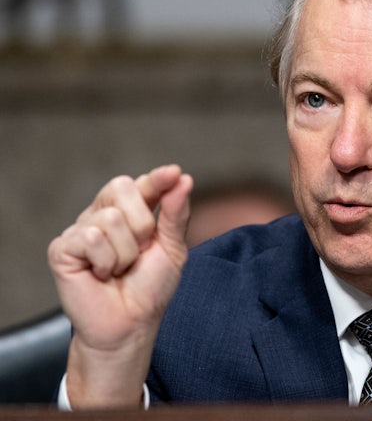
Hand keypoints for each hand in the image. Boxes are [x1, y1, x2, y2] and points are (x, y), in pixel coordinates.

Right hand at [48, 165, 192, 407]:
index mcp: (130, 212)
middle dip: (142, 223)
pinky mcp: (62, 248)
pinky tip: (101, 274)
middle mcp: (102, 214)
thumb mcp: (173, 248)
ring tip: (119, 269)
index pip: (141, 183)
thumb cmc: (150, 287)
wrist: (131, 324)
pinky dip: (106, 261)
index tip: (174, 173)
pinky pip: (91, 237)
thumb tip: (182, 178)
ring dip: (126, 252)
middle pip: (122, 187)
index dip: (158, 178)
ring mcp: (81, 230)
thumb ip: (175, 213)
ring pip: (111, 218)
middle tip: (141, 251)